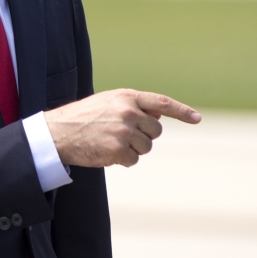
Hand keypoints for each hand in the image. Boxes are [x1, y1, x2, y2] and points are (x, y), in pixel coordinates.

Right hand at [44, 89, 200, 167]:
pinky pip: (133, 160)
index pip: (162, 102)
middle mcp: (128, 112)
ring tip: (111, 142)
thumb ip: (134, 106)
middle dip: (144, 136)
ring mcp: (124, 131)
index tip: (197, 118)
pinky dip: (123, 160)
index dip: (181, 111)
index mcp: (127, 97)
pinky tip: (107, 152)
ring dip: (133, 149)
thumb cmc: (85, 117)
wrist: (59, 132)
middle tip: (123, 135)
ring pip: (146, 147)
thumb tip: (158, 119)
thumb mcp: (110, 102)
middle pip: (156, 131)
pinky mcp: (117, 150)